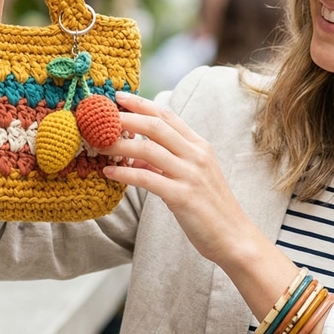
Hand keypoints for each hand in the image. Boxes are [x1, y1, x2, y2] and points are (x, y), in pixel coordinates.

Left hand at [101, 92, 259, 264]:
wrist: (234, 237)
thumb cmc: (211, 208)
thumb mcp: (192, 177)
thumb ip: (165, 162)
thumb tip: (134, 155)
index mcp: (200, 146)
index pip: (167, 116)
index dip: (141, 103)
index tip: (119, 96)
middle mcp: (196, 155)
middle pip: (155, 126)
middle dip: (125, 117)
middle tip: (100, 116)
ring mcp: (190, 174)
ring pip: (147, 149)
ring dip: (119, 144)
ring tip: (98, 144)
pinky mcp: (182, 196)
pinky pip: (147, 178)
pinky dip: (124, 173)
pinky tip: (109, 172)